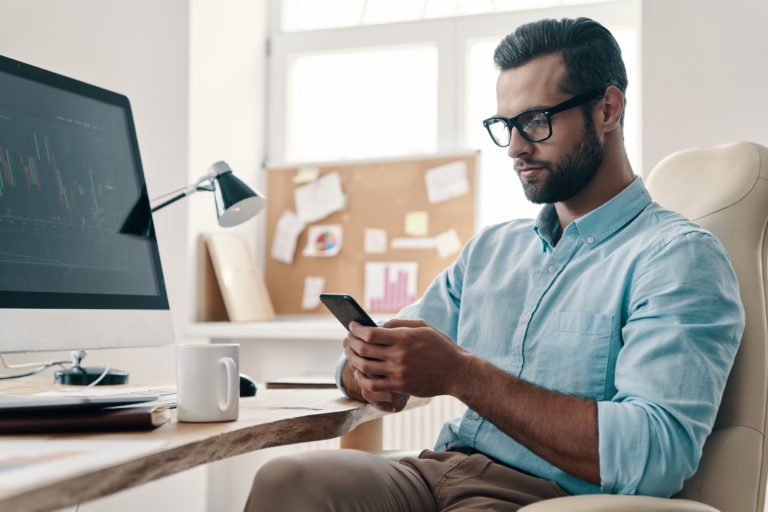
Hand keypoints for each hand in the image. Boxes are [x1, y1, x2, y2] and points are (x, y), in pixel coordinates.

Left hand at [345, 318, 469, 398]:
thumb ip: (399, 324)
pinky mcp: (400, 386)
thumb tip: (378, 325)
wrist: (457, 372)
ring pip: (365, 367)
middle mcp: (399, 355)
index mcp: (404, 337)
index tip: (352, 326)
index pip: (370, 333)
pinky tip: (361, 372)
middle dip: (351, 343)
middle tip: (347, 339)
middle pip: (363, 349)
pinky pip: (373, 385)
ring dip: (353, 360)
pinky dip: (362, 378)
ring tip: (351, 354)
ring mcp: (399, 372)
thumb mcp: (423, 327)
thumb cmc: (440, 347)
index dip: (356, 329)